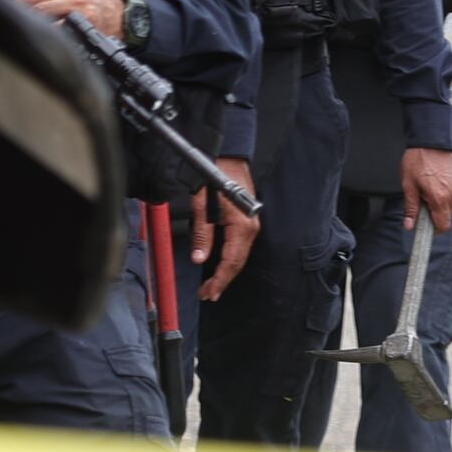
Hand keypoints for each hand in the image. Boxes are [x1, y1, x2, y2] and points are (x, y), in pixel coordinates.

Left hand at [6, 0, 126, 36]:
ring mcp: (78, 1)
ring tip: (16, 22)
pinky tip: (36, 31)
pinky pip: (56, 24)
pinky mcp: (84, 17)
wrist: (117, 15)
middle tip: (2, 13)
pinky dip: (43, 28)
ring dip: (26, 17)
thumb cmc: (90, 2)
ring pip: (41, 8)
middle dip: (15, 6)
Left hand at [193, 162, 260, 301]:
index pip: (231, 262)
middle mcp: (251, 227)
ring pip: (240, 255)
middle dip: (223, 280)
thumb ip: (202, 233)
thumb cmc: (215, 176)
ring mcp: (251, 223)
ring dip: (226, 271)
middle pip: (237, 262)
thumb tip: (199, 258)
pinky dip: (230, 259)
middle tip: (208, 294)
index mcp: (242, 226)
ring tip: (212, 285)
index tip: (208, 293)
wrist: (229, 156)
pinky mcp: (247, 220)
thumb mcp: (202, 205)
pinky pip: (240, 246)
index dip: (219, 280)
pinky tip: (221, 266)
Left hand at [400, 144, 451, 235]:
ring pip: (450, 204)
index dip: (433, 229)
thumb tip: (409, 225)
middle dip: (434, 213)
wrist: (433, 138)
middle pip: (446, 216)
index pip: (443, 226)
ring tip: (428, 186)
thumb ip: (411, 207)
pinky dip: (445, 192)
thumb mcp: (409, 184)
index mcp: (440, 199)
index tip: (424, 225)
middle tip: (422, 199)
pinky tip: (436, 180)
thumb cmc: (418, 160)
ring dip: (440, 201)